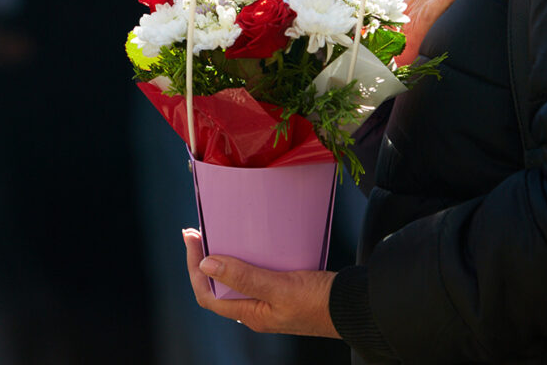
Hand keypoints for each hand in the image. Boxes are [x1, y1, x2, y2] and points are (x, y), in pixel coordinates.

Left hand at [183, 228, 339, 337]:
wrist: (354, 305)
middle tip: (197, 232)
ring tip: (217, 233)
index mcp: (252, 315)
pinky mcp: (283, 288)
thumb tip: (207, 263)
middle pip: (217, 286)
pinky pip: (255, 273)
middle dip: (203, 259)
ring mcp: (270, 300)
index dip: (194, 269)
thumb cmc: (320, 301)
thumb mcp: (280, 287)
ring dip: (222, 257)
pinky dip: (245, 256)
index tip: (192, 240)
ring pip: (235, 279)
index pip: (208, 295)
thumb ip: (245, 277)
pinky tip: (248, 241)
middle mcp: (257, 310)